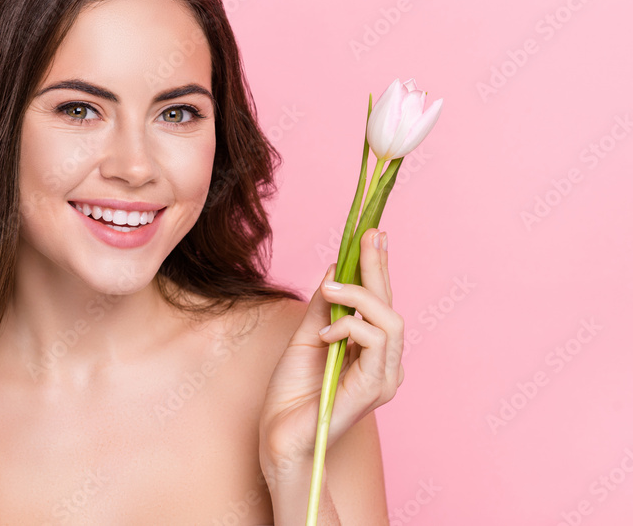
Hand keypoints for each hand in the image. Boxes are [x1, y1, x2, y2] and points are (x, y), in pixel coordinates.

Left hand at [258, 228, 403, 478]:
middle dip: (378, 267)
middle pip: (391, 305)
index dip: (379, 267)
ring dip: (358, 298)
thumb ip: (322, 306)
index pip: (381, 302)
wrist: (279, 436)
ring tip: (328, 292)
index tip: (374, 233)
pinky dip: (349, 327)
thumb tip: (336, 268)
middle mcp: (384, 364)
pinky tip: (325, 333)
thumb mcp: (305, 337)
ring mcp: (384, 378)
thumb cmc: (291, 394)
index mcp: (370, 352)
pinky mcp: (374, 388)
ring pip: (390, 320)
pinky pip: (376, 342)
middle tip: (367, 236)